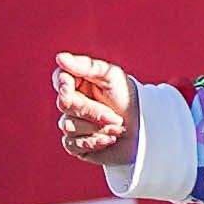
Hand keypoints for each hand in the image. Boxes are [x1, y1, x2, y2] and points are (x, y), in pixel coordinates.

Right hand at [49, 56, 140, 170]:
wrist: (144, 129)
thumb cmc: (128, 98)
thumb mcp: (112, 76)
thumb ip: (87, 66)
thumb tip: (59, 58)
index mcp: (77, 82)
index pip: (59, 79)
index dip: (63, 84)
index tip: (70, 85)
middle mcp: (71, 102)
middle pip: (65, 105)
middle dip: (93, 111)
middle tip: (115, 115)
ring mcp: (71, 124)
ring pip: (68, 126)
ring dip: (98, 128)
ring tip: (118, 127)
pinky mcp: (75, 145)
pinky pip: (72, 144)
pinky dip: (93, 142)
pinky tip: (109, 139)